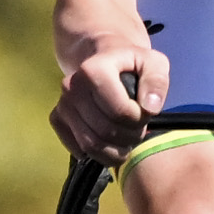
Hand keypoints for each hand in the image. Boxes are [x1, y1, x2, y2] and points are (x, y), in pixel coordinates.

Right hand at [55, 29, 171, 171]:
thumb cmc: (131, 64)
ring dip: (116, 149)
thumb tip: (150, 108)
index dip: (139, 119)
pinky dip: (99, 154)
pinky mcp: (57, 119)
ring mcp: (62, 104)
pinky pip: (79, 149)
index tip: (145, 112)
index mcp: (93, 69)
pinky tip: (111, 141)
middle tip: (139, 128)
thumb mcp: (154, 63)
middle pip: (105, 131)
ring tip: (127, 136)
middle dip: (129, 137)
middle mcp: (71, 87)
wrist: (104, 60)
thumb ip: (156, 82)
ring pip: (91, 145)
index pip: (120, 112)